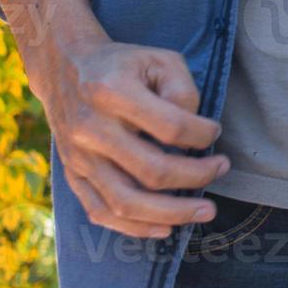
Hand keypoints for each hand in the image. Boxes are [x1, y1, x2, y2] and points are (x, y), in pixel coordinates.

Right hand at [2, 0, 228, 238]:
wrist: (65, 68)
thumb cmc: (124, 65)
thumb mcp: (160, 60)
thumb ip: (183, 91)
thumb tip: (195, 134)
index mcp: (112, 92)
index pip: (171, 128)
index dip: (203, 136)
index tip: (215, 133)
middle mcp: (90, 128)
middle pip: (152, 171)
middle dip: (197, 177)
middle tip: (221, 169)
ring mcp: (78, 156)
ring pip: (126, 203)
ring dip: (173, 213)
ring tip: (205, 211)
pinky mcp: (72, 173)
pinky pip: (101, 212)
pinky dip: (135, 228)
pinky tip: (166, 227)